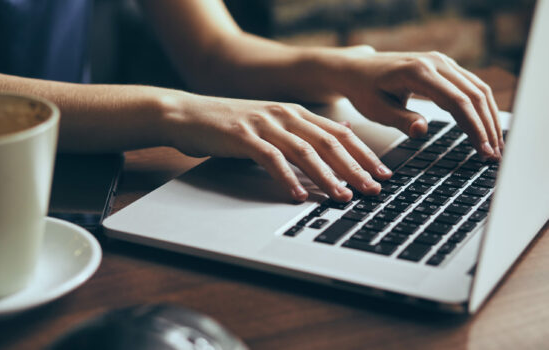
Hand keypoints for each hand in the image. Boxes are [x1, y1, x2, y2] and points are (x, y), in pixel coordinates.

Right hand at [160, 92, 393, 201]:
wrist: (188, 113)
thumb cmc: (230, 123)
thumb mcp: (274, 121)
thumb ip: (306, 128)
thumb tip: (342, 133)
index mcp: (296, 112)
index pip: (340, 134)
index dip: (364, 154)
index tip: (382, 173)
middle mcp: (285, 115)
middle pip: (329, 143)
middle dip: (355, 168)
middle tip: (374, 189)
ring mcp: (264, 124)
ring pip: (305, 151)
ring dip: (327, 177)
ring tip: (343, 197)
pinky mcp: (243, 136)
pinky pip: (271, 160)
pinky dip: (287, 179)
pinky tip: (298, 197)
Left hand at [333, 46, 503, 159]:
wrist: (359, 69)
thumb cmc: (365, 89)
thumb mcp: (376, 109)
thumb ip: (400, 120)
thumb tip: (421, 130)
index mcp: (418, 72)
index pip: (456, 101)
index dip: (473, 127)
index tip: (482, 150)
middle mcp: (435, 62)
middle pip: (474, 95)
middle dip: (487, 126)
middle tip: (494, 155)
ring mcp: (443, 62)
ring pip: (478, 89)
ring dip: (490, 117)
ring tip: (495, 145)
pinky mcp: (446, 67)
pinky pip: (471, 86)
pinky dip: (482, 107)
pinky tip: (486, 126)